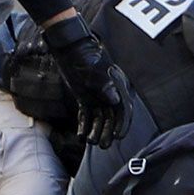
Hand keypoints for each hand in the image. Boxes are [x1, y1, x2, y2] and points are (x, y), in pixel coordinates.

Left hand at [42, 13, 129, 147]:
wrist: (70, 49)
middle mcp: (109, 93)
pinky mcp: (86, 98)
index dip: (122, 124)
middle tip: (102, 145)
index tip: (118, 136)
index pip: (123, 109)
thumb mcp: (96, 71)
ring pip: (99, 118)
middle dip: (107, 132)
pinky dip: (84, 125)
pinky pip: (87, 115)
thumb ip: (106, 86)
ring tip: (90, 141)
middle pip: (111, 117)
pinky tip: (81, 135)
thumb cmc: (85, 57)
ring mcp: (97, 96)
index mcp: (117, 86)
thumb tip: (115, 100)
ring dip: (95, 130)